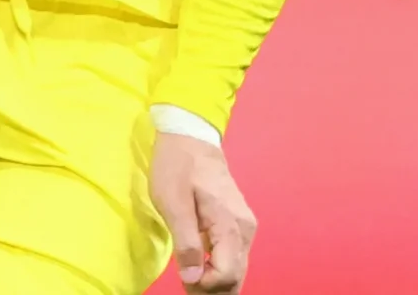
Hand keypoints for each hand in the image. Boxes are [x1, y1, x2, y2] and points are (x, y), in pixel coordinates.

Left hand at [152, 132, 256, 291]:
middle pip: (236, 276)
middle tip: (187, 291)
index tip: (183, 282)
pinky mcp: (238, 223)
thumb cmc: (178, 167)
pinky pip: (234, 256)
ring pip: (237, 268)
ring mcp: (244, 226)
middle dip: (213, 290)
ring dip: (217, 283)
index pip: (227, 273)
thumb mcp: (173, 204)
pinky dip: (219, 269)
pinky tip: (201, 271)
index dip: (206, 286)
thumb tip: (193, 278)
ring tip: (191, 286)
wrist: (191, 137)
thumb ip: (186, 243)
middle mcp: (245, 230)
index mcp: (230, 226)